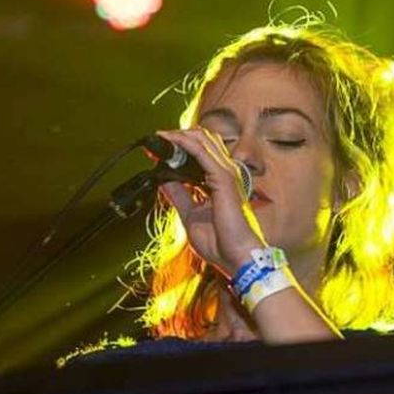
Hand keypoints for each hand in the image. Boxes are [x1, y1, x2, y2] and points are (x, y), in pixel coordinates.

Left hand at [154, 128, 265, 276]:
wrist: (235, 257)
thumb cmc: (220, 242)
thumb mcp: (190, 214)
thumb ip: (179, 195)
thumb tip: (163, 180)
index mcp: (218, 181)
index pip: (199, 153)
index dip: (179, 146)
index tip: (158, 148)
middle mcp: (224, 173)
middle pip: (202, 140)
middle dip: (178, 137)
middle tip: (158, 140)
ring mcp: (225, 173)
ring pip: (202, 141)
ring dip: (179, 136)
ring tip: (162, 137)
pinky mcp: (223, 177)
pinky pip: (202, 152)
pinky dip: (185, 144)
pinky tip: (172, 142)